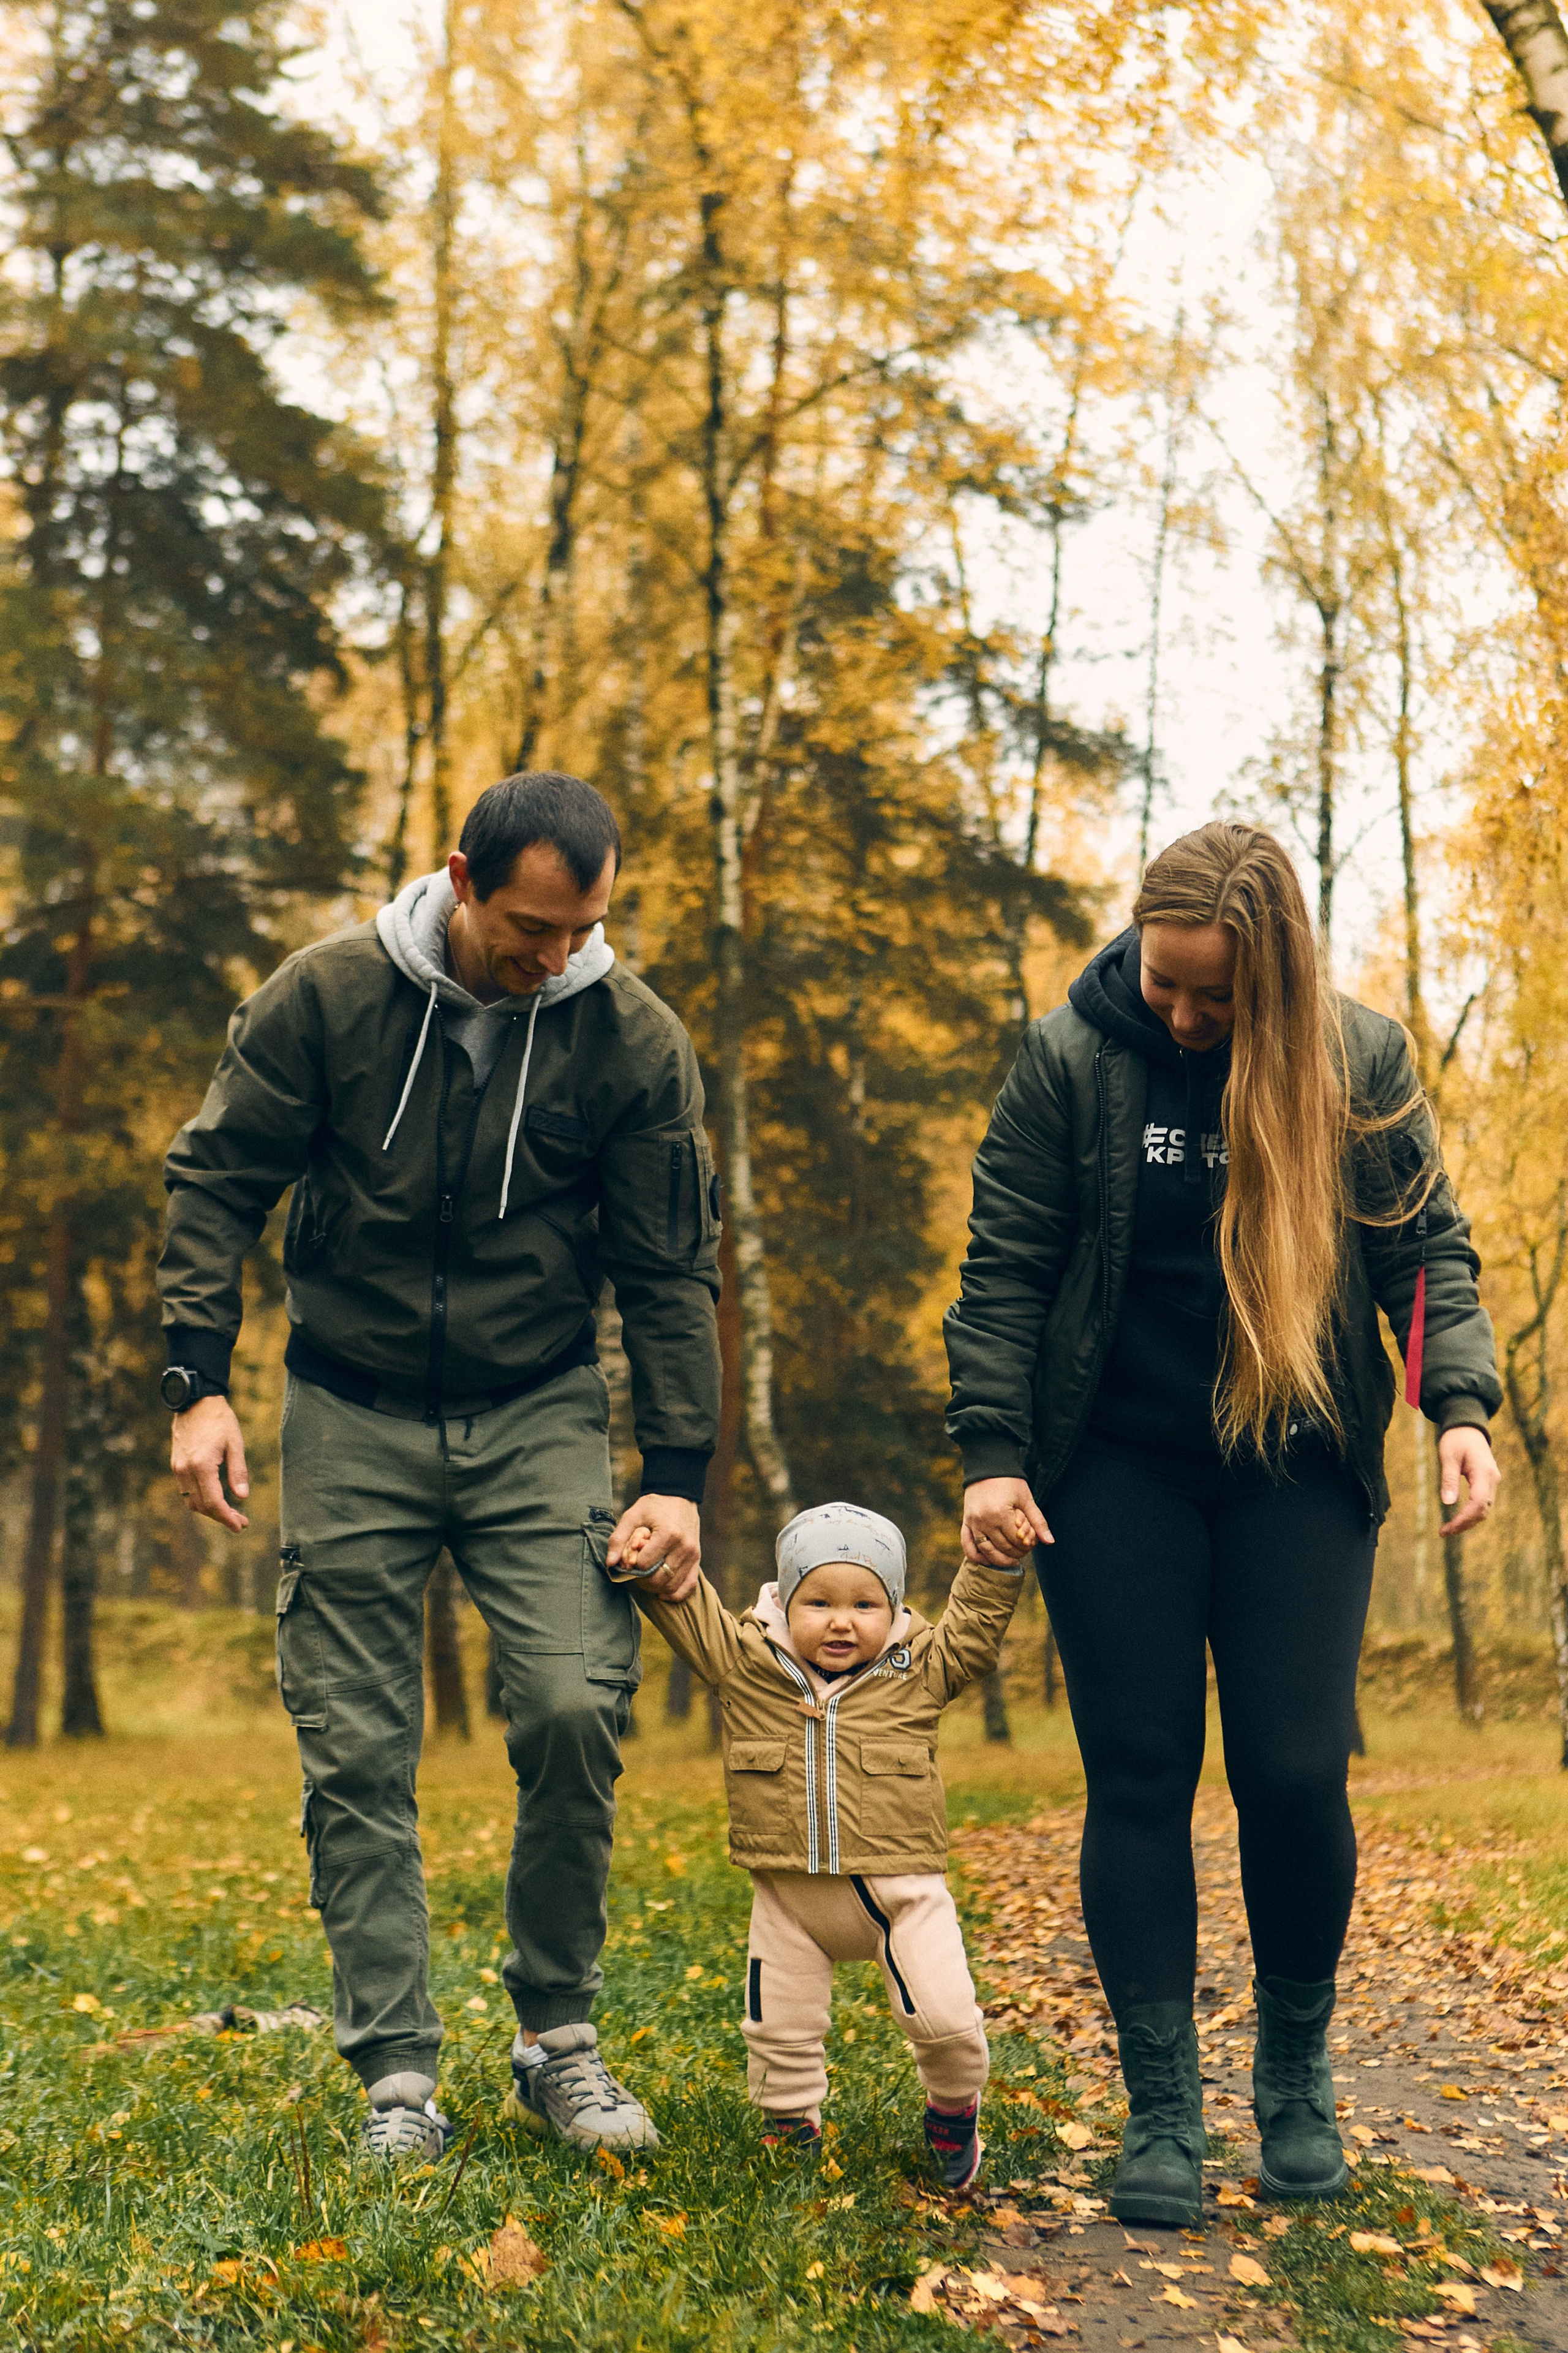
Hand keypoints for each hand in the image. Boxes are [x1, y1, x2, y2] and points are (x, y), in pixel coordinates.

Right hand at [170, 1394, 249, 1532]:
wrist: (195, 1401)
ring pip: (191, 1501)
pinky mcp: (176, 1465)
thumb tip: (242, 1497)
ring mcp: (177, 1468)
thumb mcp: (235, 1443)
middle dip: (221, 1517)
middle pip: (201, 1506)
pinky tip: (216, 1499)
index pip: (213, 1502)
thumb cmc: (219, 1420)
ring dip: (210, 1511)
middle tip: (240, 1522)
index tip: (240, 1526)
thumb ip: (238, 1471)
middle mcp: (185, 1470)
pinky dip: (201, 1499)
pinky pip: (186, 1491)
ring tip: (230, 1513)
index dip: (227, 1517)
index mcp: (201, 1465)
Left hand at [607, 1494, 701, 1600]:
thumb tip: (610, 1564)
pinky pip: (688, 1587)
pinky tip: (662, 1591)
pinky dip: (674, 1594)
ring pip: (672, 1587)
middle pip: (659, 1579)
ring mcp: (693, 1555)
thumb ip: (618, 1538)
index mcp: (668, 1534)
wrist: (679, 1497)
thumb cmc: (653, 1506)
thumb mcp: (632, 1515)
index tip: (629, 1557)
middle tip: (636, 1570)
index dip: (632, 1564)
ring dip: (655, 1588)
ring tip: (647, 1576)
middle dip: (642, 1580)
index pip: (645, 1564)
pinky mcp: (697, 1560)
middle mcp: (684, 1547)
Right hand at [962, 1476, 1050, 1566]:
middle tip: (1024, 1552)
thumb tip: (1050, 1542)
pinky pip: (967, 1545)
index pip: (1016, 1541)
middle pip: (1002, 1548)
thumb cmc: (1010, 1482)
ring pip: (986, 1551)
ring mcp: (972, 1522)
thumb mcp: (1026, 1499)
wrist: (988, 1466)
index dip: (1027, 1546)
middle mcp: (984, 1520)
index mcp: (1000, 1514)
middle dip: (1016, 1553)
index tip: (1032, 1543)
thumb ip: (1038, 1521)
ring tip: (1011, 1562)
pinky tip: (987, 1561)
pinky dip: (976, 1556)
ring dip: (999, 1560)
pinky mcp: (965, 1522)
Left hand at [1437, 1425, 1499, 1536]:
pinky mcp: (1488, 1482)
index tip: (1448, 1528)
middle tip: (1444, 1532)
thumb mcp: (1448, 1456)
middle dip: (1465, 1524)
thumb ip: (1449, 1479)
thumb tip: (1448, 1503)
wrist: (1468, 1427)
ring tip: (1448, 1529)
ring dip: (1468, 1521)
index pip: (1478, 1503)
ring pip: (1484, 1509)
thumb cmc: (1456, 1439)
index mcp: (1484, 1472)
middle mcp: (1493, 1479)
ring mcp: (1493, 1481)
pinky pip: (1483, 1502)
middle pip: (1483, 1510)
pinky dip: (1471, 1513)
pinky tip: (1457, 1519)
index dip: (1464, 1518)